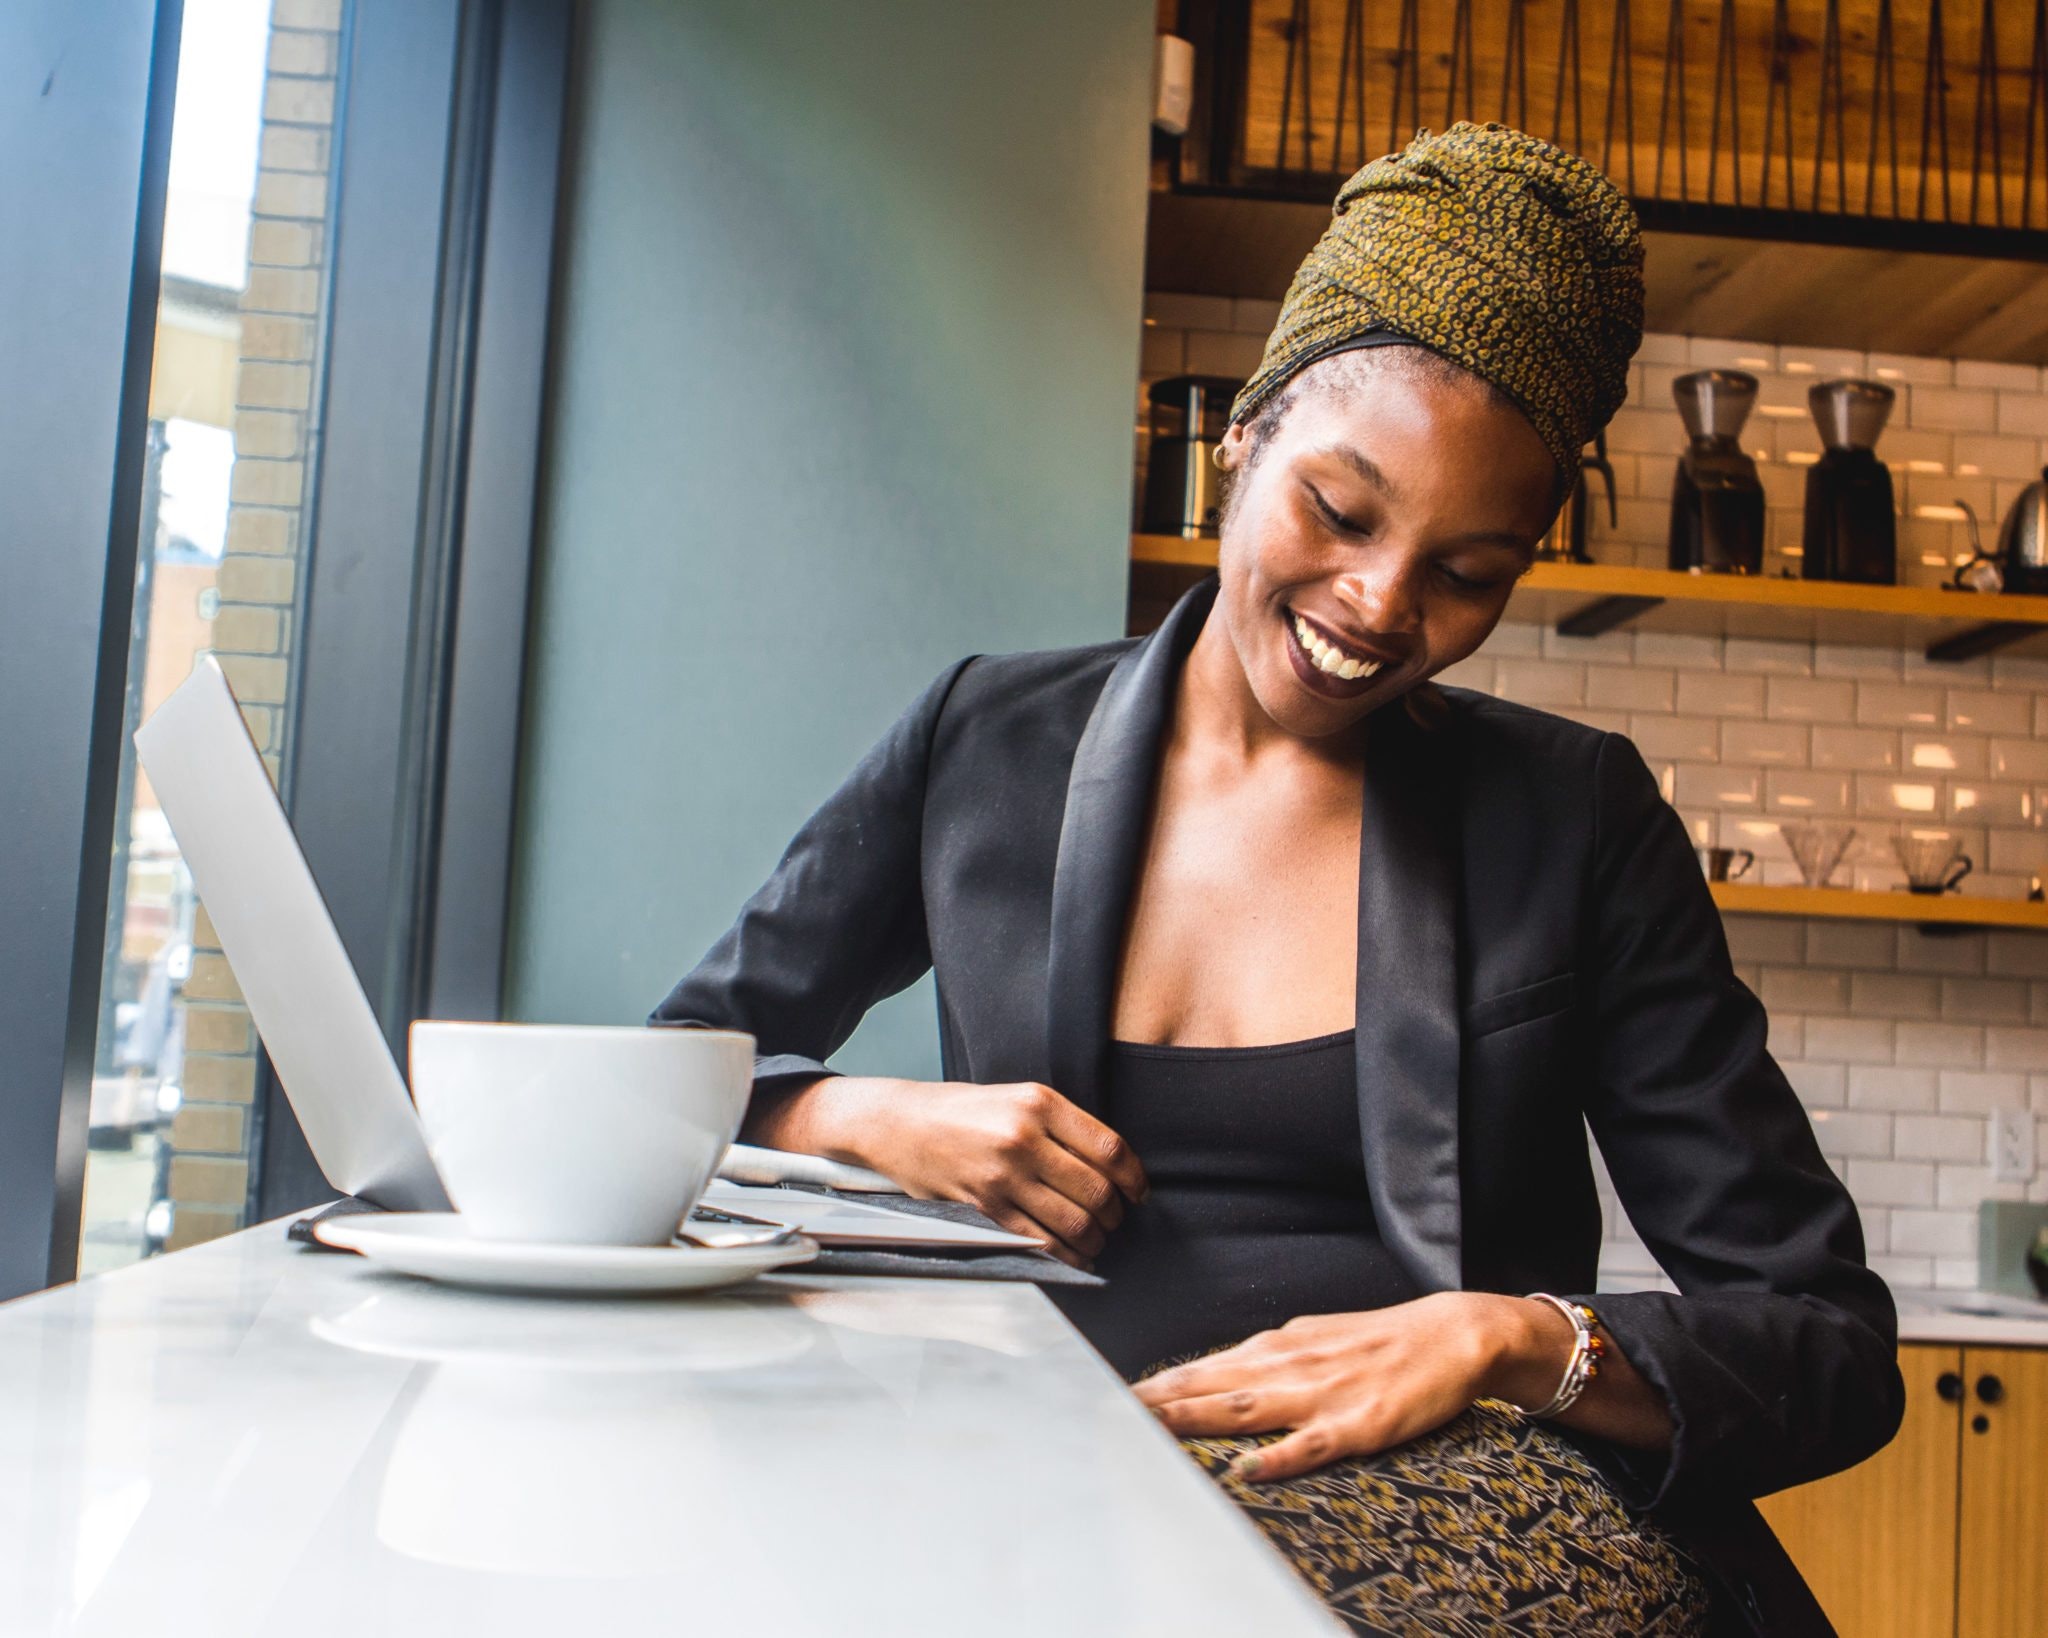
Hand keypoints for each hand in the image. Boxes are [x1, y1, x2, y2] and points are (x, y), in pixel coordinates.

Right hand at [745, 1075, 1147, 1267]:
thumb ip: (1063, 1125)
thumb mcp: (1017, 1097)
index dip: (1134, 1178)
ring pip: (1074, 1221)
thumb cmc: (965, 1110)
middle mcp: (1024, 1136)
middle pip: (1097, 1189)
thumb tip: (1113, 1165)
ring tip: (1098, 1239)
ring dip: (1096, 1238)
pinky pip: (1041, 1239)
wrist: (901, 1124)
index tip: (1139, 1192)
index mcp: (1040, 1102)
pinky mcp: (986, 1205)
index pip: (1110, 1148)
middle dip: (1116, 1214)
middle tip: (1117, 1219)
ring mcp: (1004, 1174)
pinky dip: (1067, 1254)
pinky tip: (1075, 1254)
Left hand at [1133, 1292, 1556, 1481]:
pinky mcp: (1359, 1424)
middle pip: (1210, 1386)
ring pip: (1246, 1409)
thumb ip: (1262, 1362)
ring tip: (1152, 1430)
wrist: (1451, 1334)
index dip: (1157, 1386)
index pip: (1203, 1369)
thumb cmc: (1377, 1343)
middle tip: (1109, 1413)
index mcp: (1276, 1348)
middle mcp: (1289, 1366)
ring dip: (1195, 1419)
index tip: (1111, 1398)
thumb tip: (1213, 1375)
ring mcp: (1322, 1395)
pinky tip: (1247, 1471)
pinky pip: (1311, 1445)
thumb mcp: (1310, 1340)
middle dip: (1158, 1402)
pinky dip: (1278, 1458)